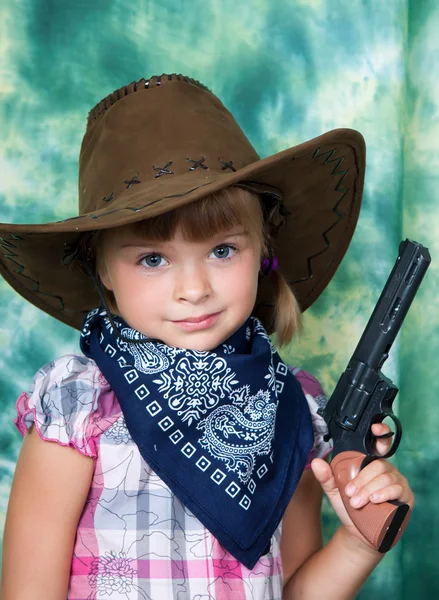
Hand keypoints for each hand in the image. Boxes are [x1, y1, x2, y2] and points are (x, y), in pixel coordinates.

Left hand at [310, 422, 414, 549]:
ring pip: (385, 478)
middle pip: (377, 465)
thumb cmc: (351, 508)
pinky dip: (384, 493)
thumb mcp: (335, 492)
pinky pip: (397, 489)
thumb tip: (316, 462)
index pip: (379, 443)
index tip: (375, 428)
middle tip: (349, 494)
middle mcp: (385, 469)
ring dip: (369, 489)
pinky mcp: (405, 496)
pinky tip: (375, 500)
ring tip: (356, 502)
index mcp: (370, 463)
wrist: (360, 533)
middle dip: (361, 479)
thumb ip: (326, 477)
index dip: (381, 432)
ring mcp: (397, 481)